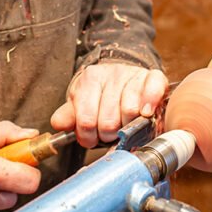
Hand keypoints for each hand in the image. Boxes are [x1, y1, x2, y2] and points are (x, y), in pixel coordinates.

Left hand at [50, 63, 167, 148]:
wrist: (122, 76)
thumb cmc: (101, 94)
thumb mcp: (80, 103)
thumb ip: (69, 115)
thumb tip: (58, 124)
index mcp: (90, 79)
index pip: (86, 121)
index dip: (88, 137)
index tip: (91, 138)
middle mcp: (111, 73)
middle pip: (108, 121)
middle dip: (108, 135)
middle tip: (109, 133)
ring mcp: (133, 74)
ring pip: (129, 112)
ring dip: (128, 127)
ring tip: (124, 125)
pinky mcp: (153, 77)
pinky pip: (152, 90)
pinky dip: (149, 104)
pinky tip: (145, 112)